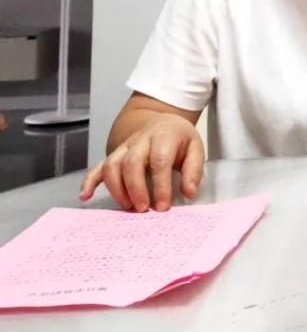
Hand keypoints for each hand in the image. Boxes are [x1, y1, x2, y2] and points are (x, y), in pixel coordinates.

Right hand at [79, 113, 204, 211]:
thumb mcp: (196, 149)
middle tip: (143, 209)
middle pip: (131, 163)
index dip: (160, 185)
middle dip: (136, 188)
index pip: (159, 161)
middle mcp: (140, 140)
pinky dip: (89, 181)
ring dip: (116, 188)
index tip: (163, 206)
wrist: (164, 122)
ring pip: (112, 165)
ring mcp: (124, 147)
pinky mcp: (114, 154)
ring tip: (128, 207)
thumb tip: (189, 193)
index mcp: (164, 137)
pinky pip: (97, 166)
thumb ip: (193, 171)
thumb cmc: (180, 139)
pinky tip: (85, 196)